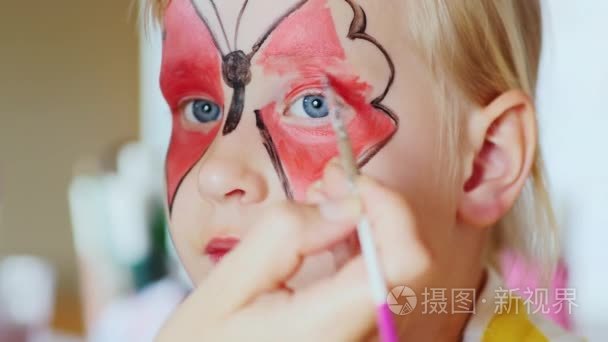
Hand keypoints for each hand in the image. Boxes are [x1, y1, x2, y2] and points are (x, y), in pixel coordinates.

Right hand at [157, 161, 430, 340]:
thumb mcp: (226, 287)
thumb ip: (284, 237)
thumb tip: (346, 203)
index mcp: (328, 330)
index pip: (405, 262)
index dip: (390, 208)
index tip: (352, 182)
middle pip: (406, 264)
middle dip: (375, 210)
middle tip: (330, 183)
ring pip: (396, 274)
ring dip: (368, 227)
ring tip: (323, 204)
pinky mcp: (358, 339)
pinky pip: (379, 289)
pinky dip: (361, 252)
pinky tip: (329, 238)